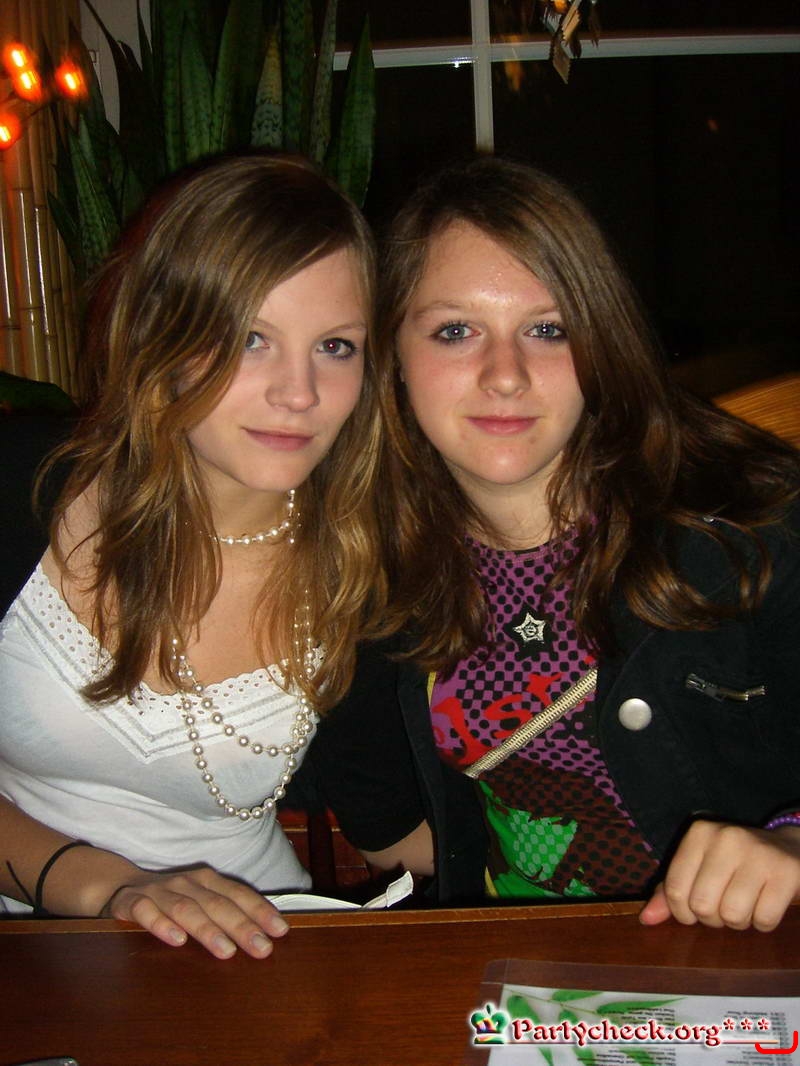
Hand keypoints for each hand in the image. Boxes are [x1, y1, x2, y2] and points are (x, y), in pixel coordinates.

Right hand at [101, 865, 288, 958]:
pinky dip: (162, 924)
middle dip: (242, 926)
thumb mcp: (201, 901)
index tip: (280, 931)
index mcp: (208, 881)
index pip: (238, 895)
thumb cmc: (173, 901)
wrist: (122, 887)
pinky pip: (147, 912)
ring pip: (186, 909)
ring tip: (226, 950)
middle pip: (217, 904)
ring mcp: (160, 891)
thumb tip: (266, 934)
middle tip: (262, 949)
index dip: (260, 911)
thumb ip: (227, 913)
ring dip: (208, 930)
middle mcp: (187, 883)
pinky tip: (177, 940)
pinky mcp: (133, 902)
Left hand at [640, 819, 799, 931]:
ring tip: (744, 904)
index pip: (674, 889)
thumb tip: (645, 919)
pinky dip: (762, 923)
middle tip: (723, 906)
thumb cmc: (734, 863)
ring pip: (732, 915)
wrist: (787, 849)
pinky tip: (764, 904)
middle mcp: (726, 838)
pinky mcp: (785, 873)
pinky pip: (764, 920)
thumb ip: (670, 891)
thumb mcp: (699, 867)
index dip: (682, 913)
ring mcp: (758, 853)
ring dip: (738, 922)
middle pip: (702, 905)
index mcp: (699, 833)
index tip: (694, 912)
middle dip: (712, 918)